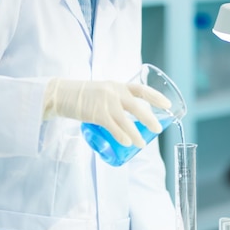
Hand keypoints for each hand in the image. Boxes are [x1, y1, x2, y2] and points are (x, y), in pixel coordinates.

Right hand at [43, 78, 170, 148]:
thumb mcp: (102, 90)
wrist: (61, 94)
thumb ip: (115, 97)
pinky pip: (114, 127)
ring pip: (127, 121)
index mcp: (117, 85)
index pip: (141, 89)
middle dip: (150, 120)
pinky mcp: (97, 114)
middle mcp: (114, 92)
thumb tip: (129, 111)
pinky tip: (127, 143)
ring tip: (142, 144)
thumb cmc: (82, 94)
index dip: (156, 97)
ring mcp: (105, 103)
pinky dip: (122, 136)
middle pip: (138, 107)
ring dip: (137, 134)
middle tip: (158, 130)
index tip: (167, 104)